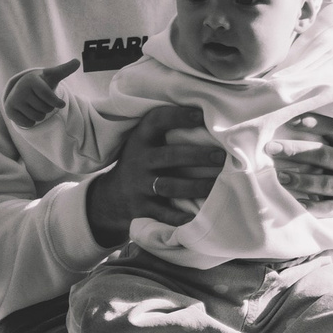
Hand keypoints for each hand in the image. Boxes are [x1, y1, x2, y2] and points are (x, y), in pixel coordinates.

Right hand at [6, 60, 77, 127]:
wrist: (22, 90)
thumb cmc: (42, 83)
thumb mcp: (53, 75)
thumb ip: (65, 69)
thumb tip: (77, 62)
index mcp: (31, 80)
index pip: (49, 97)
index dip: (57, 102)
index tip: (62, 104)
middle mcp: (20, 89)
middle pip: (44, 109)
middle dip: (47, 108)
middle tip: (42, 101)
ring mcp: (13, 101)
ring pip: (37, 117)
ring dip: (41, 115)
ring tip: (36, 106)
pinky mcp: (9, 112)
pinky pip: (28, 123)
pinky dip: (32, 121)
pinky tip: (28, 112)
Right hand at [86, 101, 224, 248]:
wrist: (112, 197)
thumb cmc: (142, 162)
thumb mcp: (144, 142)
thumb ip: (166, 131)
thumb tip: (210, 117)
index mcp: (141, 139)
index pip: (157, 120)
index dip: (178, 116)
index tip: (201, 115)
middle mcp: (138, 161)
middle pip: (169, 156)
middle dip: (197, 156)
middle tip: (221, 156)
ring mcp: (139, 186)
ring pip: (170, 186)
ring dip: (196, 186)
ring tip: (218, 184)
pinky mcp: (142, 210)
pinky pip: (164, 214)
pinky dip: (181, 217)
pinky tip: (199, 217)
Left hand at [270, 114, 332, 220]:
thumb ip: (322, 134)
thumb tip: (286, 122)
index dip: (314, 124)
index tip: (290, 121)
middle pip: (323, 155)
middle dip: (295, 151)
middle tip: (271, 148)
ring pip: (324, 183)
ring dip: (301, 180)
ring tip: (280, 177)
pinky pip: (327, 208)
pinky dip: (313, 207)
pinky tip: (298, 203)